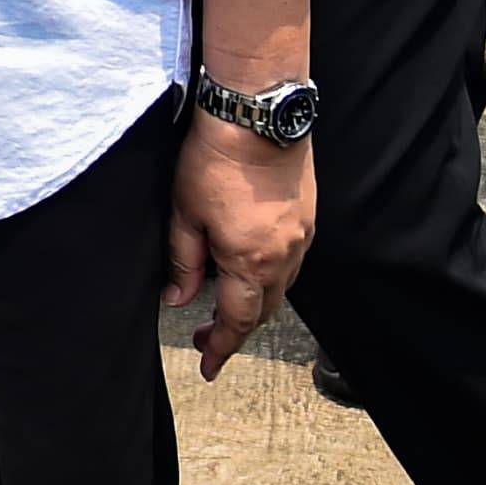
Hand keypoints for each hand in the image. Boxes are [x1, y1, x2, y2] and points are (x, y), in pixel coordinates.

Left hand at [166, 119, 314, 378]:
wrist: (257, 116)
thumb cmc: (213, 161)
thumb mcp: (184, 213)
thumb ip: (184, 262)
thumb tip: (178, 301)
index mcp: (251, 261)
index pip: (236, 321)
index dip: (220, 347)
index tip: (207, 367)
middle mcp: (285, 257)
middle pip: (263, 310)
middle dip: (235, 328)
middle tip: (204, 336)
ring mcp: (302, 238)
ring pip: (280, 288)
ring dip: (254, 302)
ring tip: (222, 301)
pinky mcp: (307, 219)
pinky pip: (291, 262)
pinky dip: (269, 275)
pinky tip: (248, 265)